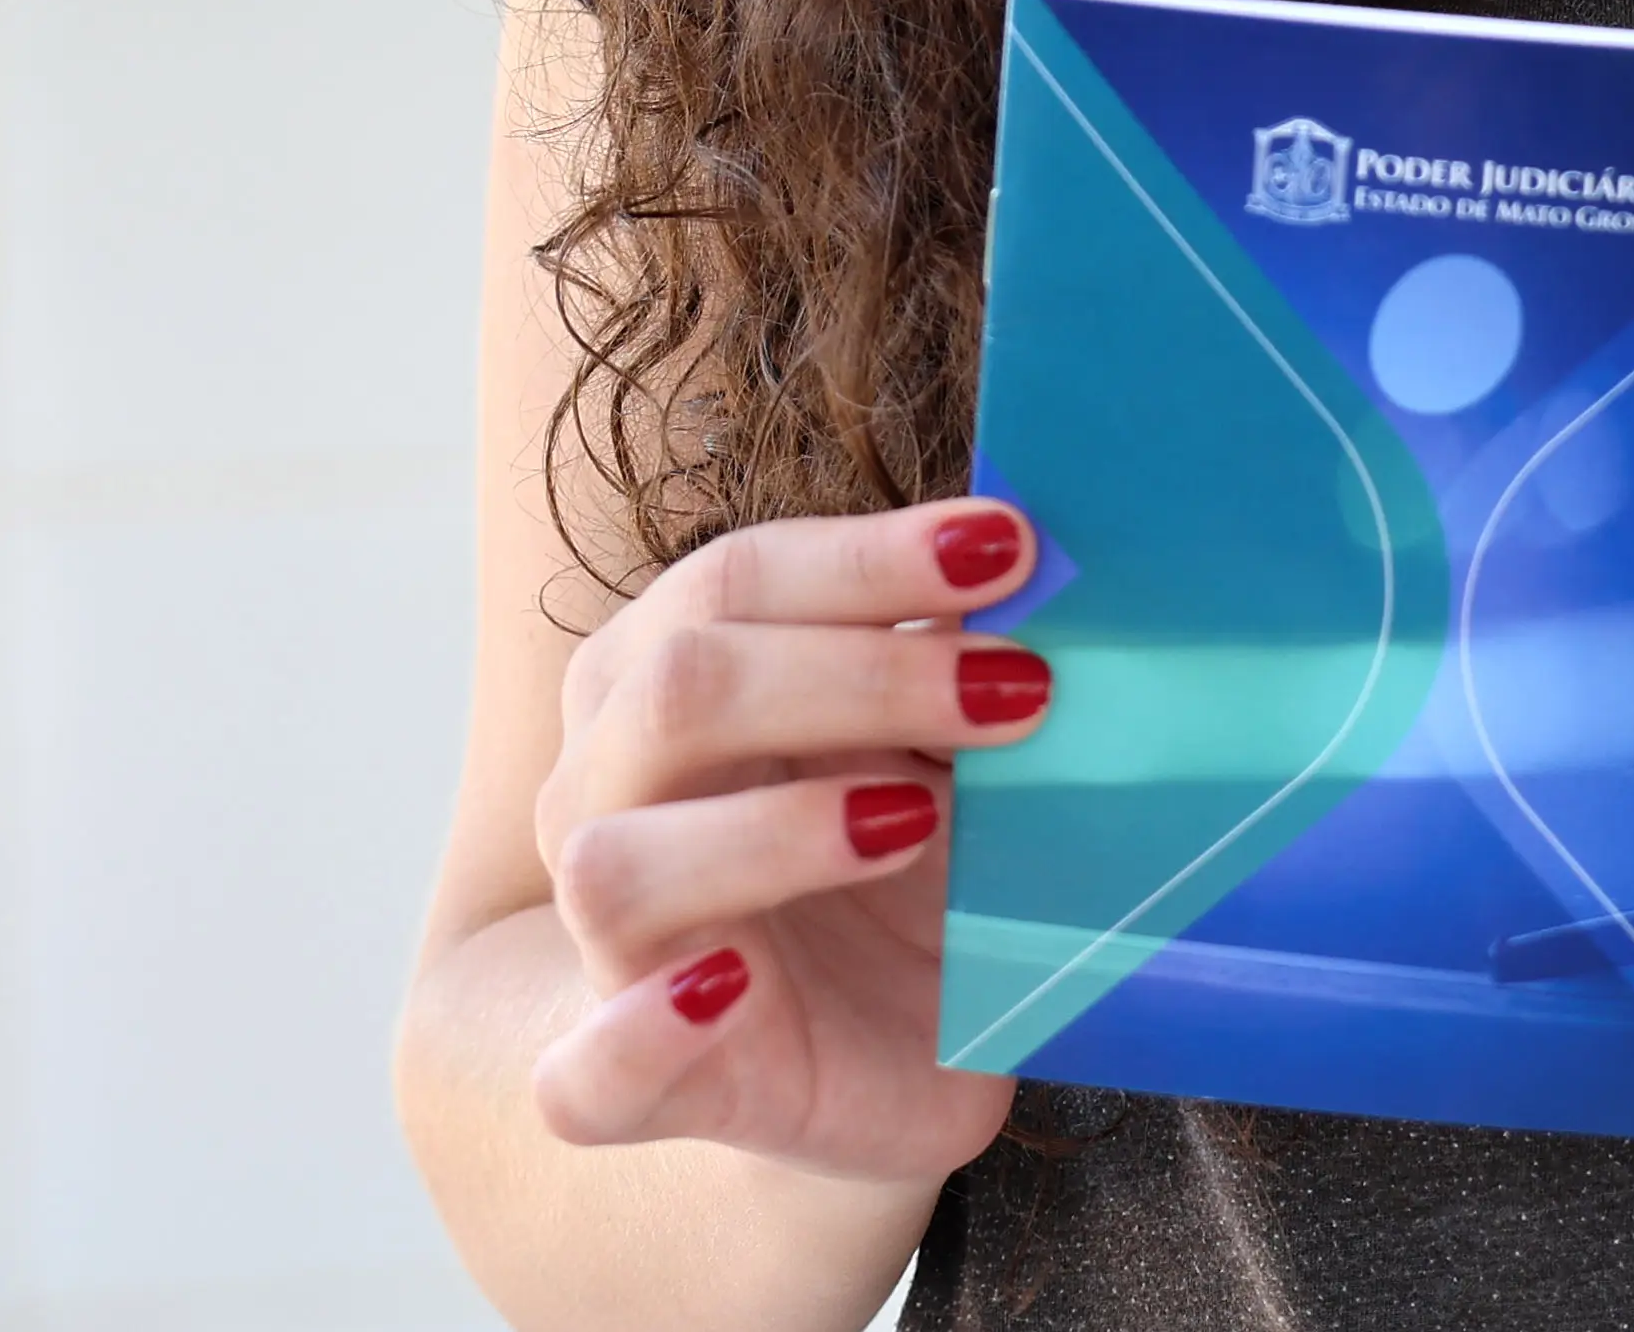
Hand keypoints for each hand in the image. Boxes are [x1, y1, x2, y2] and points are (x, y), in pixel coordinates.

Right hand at [520, 492, 1049, 1183]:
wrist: (872, 1059)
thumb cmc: (899, 876)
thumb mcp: (942, 757)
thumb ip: (959, 671)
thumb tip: (1047, 572)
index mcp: (663, 680)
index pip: (735, 582)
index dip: (867, 558)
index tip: (1010, 547)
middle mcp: (606, 794)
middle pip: (681, 689)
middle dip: (861, 673)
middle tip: (1021, 686)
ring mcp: (607, 944)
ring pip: (617, 862)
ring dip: (774, 831)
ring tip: (914, 821)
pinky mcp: (631, 1086)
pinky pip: (586, 1074)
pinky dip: (643, 1034)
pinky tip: (731, 991)